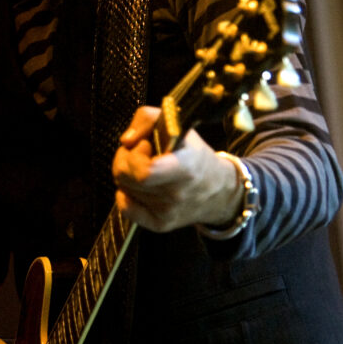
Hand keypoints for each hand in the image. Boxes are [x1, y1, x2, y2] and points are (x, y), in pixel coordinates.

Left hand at [112, 106, 241, 232]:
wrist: (219, 190)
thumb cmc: (194, 155)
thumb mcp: (178, 125)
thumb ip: (147, 118)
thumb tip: (126, 141)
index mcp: (184, 167)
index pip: (145, 172)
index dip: (135, 155)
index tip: (145, 145)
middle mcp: (176, 194)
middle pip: (124, 177)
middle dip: (124, 159)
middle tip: (140, 154)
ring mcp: (167, 212)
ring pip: (123, 189)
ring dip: (128, 175)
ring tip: (145, 168)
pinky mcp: (161, 224)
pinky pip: (126, 209)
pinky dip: (126, 195)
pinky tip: (141, 187)